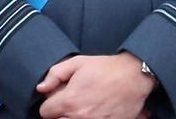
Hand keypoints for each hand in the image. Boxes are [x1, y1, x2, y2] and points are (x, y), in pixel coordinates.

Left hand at [35, 52, 154, 118]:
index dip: (50, 104)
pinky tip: (95, 112)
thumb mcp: (78, 63)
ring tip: (82, 108)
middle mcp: (79, 117)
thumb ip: (55, 74)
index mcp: (69, 101)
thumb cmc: (106, 68)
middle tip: (71, 103)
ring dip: (72, 118)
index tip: (58, 99)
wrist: (134, 77)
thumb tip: (41, 88)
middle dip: (60, 113)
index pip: (45, 112)